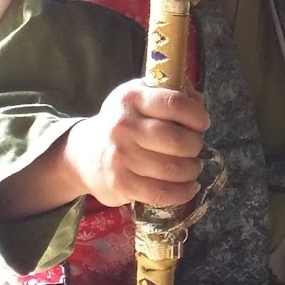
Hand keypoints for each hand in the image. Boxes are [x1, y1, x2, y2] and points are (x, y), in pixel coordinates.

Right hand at [62, 79, 206, 207]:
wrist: (83, 154)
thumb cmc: (122, 122)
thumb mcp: (139, 96)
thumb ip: (169, 92)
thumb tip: (198, 101)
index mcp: (131, 98)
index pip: (175, 104)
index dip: (197, 115)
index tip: (202, 123)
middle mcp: (123, 126)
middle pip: (176, 140)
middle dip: (195, 146)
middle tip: (195, 148)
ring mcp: (120, 156)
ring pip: (172, 169)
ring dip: (192, 171)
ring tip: (192, 167)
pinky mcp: (121, 183)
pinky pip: (161, 193)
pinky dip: (182, 193)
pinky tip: (189, 188)